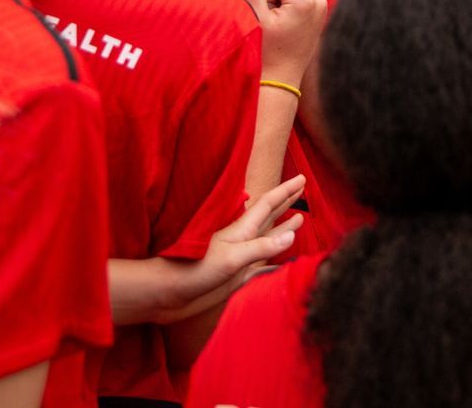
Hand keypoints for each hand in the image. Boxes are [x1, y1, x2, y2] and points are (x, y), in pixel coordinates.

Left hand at [145, 174, 305, 322]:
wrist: (168, 293)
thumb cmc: (194, 271)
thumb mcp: (230, 258)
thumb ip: (261, 247)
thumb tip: (291, 235)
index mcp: (241, 230)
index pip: (268, 204)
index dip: (285, 191)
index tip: (302, 178)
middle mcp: (243, 240)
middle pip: (269, 216)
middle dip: (286, 202)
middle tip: (301, 188)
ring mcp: (239, 257)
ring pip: (267, 238)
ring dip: (283, 227)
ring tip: (299, 219)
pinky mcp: (236, 275)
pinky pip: (263, 263)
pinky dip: (275, 258)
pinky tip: (281, 260)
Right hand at [245, 0, 327, 85]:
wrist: (280, 81)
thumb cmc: (265, 52)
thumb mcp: (254, 15)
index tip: (263, 12)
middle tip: (269, 22)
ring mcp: (321, 5)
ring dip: (276, 3)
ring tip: (276, 27)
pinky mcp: (318, 12)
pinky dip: (284, 9)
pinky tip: (284, 28)